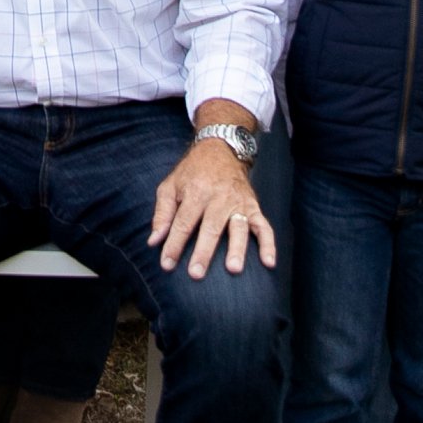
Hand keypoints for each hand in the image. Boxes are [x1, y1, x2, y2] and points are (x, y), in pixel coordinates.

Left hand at [150, 137, 276, 278]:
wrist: (221, 149)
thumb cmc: (191, 173)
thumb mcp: (170, 186)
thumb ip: (162, 213)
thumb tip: (154, 241)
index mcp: (196, 191)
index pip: (184, 222)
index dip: (174, 244)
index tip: (167, 264)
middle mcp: (219, 197)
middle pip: (211, 227)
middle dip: (204, 252)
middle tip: (197, 274)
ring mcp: (238, 203)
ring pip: (238, 228)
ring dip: (237, 249)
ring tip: (234, 269)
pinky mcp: (253, 207)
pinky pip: (264, 226)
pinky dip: (268, 244)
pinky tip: (269, 262)